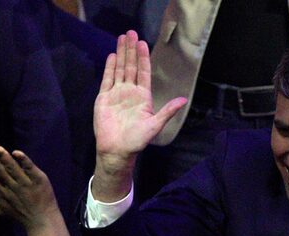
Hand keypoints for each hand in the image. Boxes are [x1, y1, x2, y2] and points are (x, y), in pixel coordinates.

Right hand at [0, 143, 59, 229]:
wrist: (43, 222)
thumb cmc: (20, 214)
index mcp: (1, 192)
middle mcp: (12, 187)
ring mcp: (26, 184)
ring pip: (12, 167)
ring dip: (2, 156)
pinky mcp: (39, 180)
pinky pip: (29, 167)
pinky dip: (23, 160)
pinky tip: (15, 153)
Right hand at [92, 30, 186, 199]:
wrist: (117, 150)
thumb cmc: (137, 140)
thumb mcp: (155, 125)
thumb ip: (167, 111)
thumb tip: (184, 100)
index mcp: (143, 97)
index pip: (143, 72)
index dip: (143, 58)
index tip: (143, 43)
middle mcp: (130, 92)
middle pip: (131, 66)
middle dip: (131, 50)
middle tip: (131, 32)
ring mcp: (117, 94)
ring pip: (119, 69)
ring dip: (121, 54)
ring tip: (121, 38)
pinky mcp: (104, 98)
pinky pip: (107, 79)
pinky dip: (110, 67)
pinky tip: (112, 56)